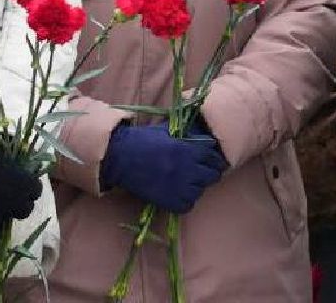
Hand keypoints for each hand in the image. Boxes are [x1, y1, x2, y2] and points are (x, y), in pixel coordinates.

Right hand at [100, 120, 227, 213]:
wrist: (120, 157)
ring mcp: (178, 186)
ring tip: (186, 182)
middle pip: (213, 175)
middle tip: (200, 172)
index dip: (214, 158)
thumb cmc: (144, 140)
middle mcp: (187, 168)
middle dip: (208, 173)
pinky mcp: (168, 201)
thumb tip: (206, 138)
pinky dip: (185, 201)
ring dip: (196, 187)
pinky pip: (187, 205)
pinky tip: (178, 193)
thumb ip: (189, 134)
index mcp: (188, 149)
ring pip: (200, 191)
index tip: (210, 160)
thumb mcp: (169, 131)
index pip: (214, 156)